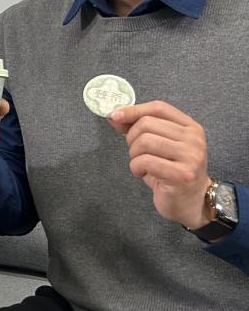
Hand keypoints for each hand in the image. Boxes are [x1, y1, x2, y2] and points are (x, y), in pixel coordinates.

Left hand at [108, 101, 211, 228]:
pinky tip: (143, 174)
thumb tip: (114, 115)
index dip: (134, 110)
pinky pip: (145, 161)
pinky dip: (136, 167)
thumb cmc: (170, 171)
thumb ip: (138, 128)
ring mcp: (191, 156)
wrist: (190, 202)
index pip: (159, 108)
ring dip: (134, 155)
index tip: (114, 115)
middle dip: (132, 138)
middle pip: (147, 124)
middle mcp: (194, 139)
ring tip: (141, 164)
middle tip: (136, 153)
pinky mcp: (182, 174)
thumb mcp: (157, 146)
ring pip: (144, 141)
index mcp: (190, 127)